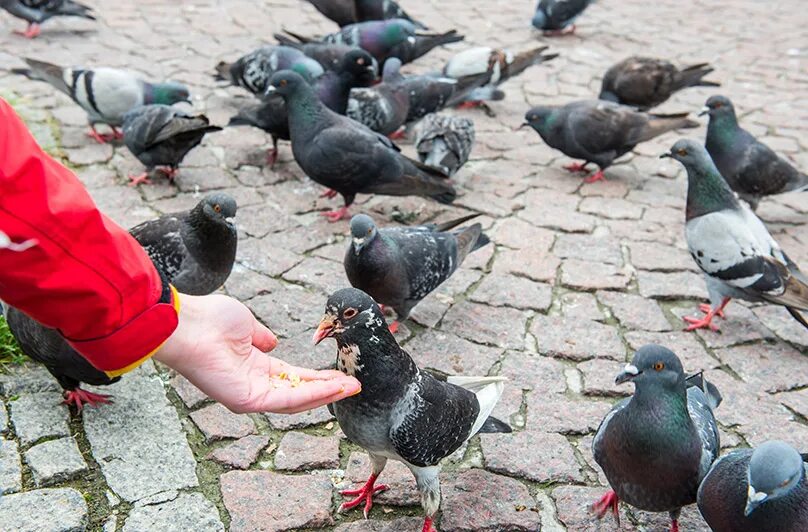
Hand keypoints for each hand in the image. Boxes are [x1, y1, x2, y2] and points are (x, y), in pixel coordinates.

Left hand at [154, 293, 360, 413]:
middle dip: (329, 389)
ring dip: (326, 394)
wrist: (188, 323)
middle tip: (355, 384)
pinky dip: (311, 395)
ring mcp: (250, 395)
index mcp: (255, 368)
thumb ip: (262, 336)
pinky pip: (286, 400)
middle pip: (300, 393)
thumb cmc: (210, 320)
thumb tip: (272, 342)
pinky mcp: (247, 400)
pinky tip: (332, 387)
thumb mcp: (247, 326)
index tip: (342, 374)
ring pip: (297, 400)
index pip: (294, 378)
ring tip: (351, 387)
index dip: (319, 377)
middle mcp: (254, 385)